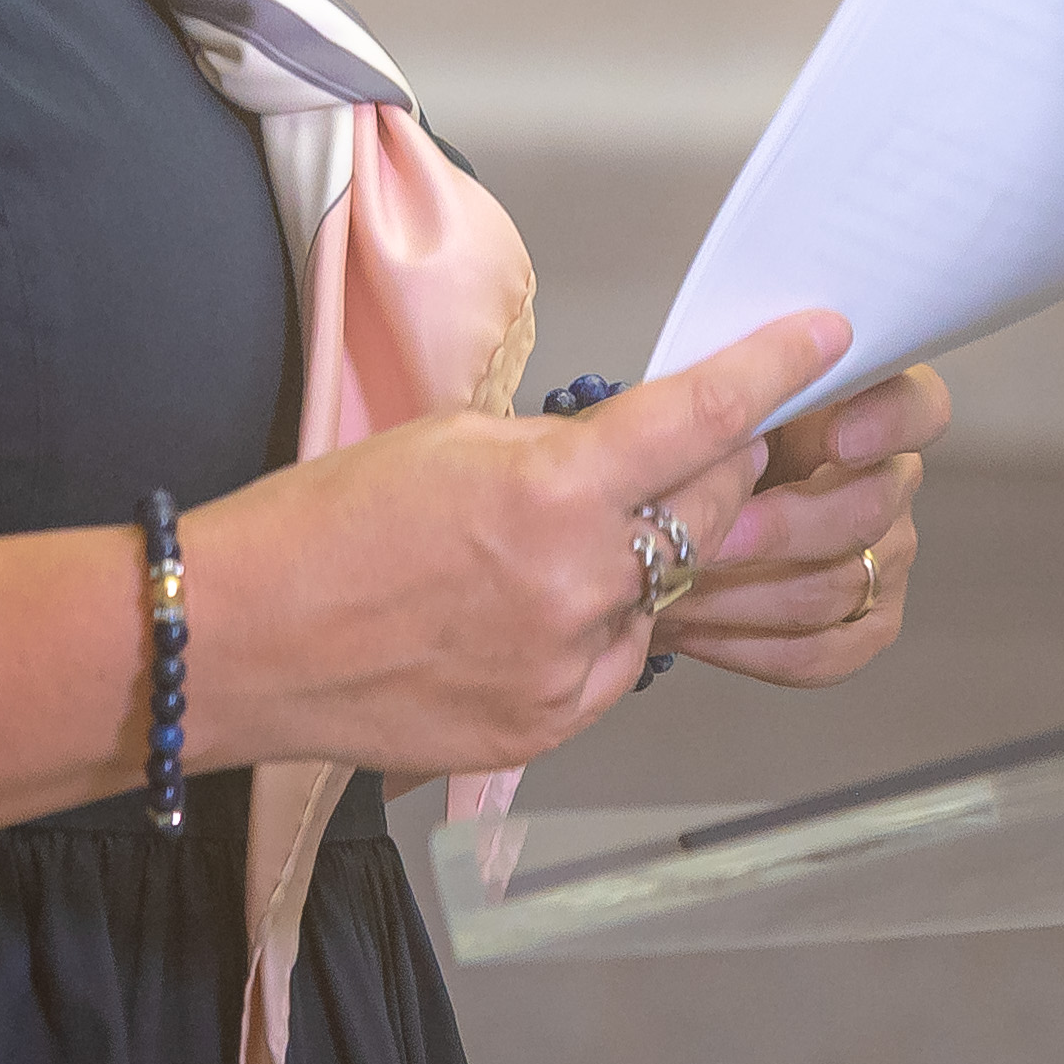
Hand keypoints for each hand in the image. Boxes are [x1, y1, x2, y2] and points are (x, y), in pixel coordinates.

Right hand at [183, 311, 847, 782]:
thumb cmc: (323, 525)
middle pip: (707, 511)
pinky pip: (616, 662)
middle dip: (709, 472)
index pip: (702, 418)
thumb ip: (561, 449)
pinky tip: (522, 613)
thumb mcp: (452, 441)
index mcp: (552, 489)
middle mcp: (577, 582)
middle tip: (679, 453)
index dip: (773, 371)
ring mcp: (568, 665)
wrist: (241, 637)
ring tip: (538, 550)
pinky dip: (596, 630)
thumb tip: (635, 451)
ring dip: (636, 562)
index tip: (822, 338)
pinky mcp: (547, 725)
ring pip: (661, 595)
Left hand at [658, 359, 946, 689]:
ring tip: (671, 581)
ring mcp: (887, 559)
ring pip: (836, 585)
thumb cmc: (692, 451)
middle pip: (869, 509)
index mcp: (864, 410)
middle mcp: (890, 484)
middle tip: (712, 535)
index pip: (919, 406)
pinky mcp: (865, 627)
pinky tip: (690, 627)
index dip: (888, 423)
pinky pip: (821, 651)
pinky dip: (747, 644)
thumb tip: (759, 380)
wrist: (664, 525)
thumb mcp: (709, 404)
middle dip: (781, 527)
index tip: (837, 440)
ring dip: (742, 590)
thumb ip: (741, 388)